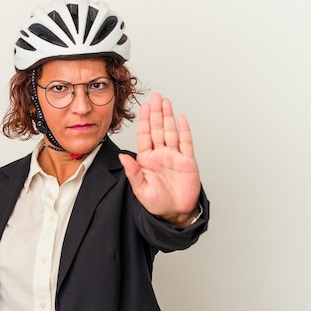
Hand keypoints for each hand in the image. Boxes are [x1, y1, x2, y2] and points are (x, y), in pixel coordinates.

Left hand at [118, 93, 200, 225]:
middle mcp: (160, 155)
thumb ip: (133, 172)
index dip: (144, 121)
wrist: (176, 213)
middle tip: (155, 97)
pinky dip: (184, 130)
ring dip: (168, 117)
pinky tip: (181, 118)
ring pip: (171, 132)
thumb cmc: (157, 203)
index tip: (143, 107)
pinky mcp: (187, 161)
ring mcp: (174, 156)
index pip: (144, 135)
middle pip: (158, 129)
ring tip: (165, 102)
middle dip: (156, 113)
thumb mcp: (141, 189)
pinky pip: (186, 143)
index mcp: (147, 160)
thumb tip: (123, 157)